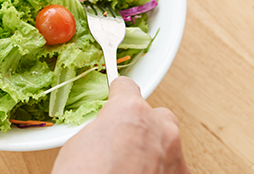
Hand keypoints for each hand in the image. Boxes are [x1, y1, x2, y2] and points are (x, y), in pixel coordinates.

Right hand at [52, 77, 190, 173]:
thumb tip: (108, 133)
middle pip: (157, 115)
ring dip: (154, 151)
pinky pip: (173, 168)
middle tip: (124, 142)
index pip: (128, 88)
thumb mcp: (79, 143)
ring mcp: (174, 156)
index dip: (119, 95)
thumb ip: (103, 129)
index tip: (117, 98)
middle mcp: (158, 128)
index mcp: (130, 111)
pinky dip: (161, 171)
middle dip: (144, 125)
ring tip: (131, 168)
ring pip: (168, 143)